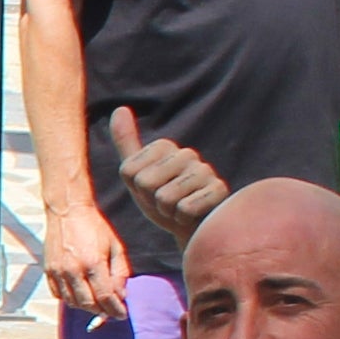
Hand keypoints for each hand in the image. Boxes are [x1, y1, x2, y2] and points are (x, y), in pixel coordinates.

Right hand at [39, 194, 129, 314]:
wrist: (67, 212)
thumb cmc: (94, 227)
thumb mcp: (115, 247)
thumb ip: (120, 273)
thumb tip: (121, 295)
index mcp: (93, 263)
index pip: (105, 297)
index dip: (115, 309)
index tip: (122, 314)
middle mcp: (73, 270)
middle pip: (88, 304)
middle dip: (102, 311)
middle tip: (111, 310)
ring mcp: (58, 271)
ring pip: (72, 302)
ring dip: (87, 306)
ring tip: (96, 301)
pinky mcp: (48, 271)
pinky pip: (59, 295)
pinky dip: (70, 299)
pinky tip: (80, 293)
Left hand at [109, 107, 229, 243]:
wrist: (192, 229)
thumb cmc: (163, 203)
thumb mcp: (137, 175)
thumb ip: (126, 144)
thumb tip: (119, 108)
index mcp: (164, 147)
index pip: (128, 171)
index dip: (136, 190)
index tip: (150, 192)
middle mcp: (187, 154)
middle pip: (145, 183)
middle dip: (152, 202)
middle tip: (167, 204)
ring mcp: (205, 171)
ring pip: (165, 198)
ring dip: (168, 212)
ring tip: (179, 209)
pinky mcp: (220, 190)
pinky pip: (185, 209)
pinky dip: (184, 219)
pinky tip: (194, 216)